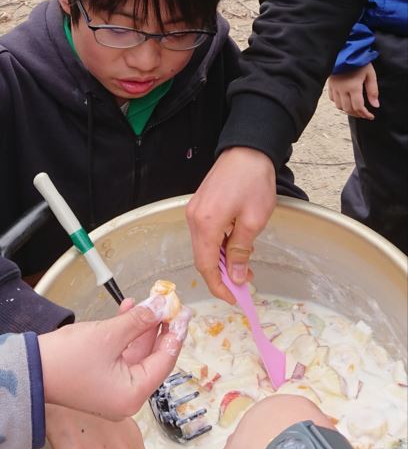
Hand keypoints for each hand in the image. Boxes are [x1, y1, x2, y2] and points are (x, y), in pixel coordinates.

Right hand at [38, 300, 189, 418]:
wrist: (28, 370)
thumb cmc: (66, 359)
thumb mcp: (108, 335)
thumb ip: (139, 321)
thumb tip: (161, 306)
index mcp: (133, 395)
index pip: (164, 360)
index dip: (175, 332)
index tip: (183, 311)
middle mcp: (126, 396)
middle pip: (152, 357)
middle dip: (160, 327)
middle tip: (169, 303)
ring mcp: (112, 388)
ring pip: (137, 353)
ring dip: (142, 326)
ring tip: (149, 301)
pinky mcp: (100, 378)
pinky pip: (121, 354)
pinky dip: (126, 333)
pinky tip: (128, 310)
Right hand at [186, 148, 275, 303]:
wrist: (247, 150)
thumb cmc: (253, 181)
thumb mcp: (253, 220)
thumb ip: (240, 250)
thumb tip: (234, 276)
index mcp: (206, 223)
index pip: (205, 265)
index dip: (218, 286)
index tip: (234, 298)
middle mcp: (194, 218)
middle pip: (202, 257)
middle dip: (221, 274)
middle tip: (244, 283)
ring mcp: (194, 210)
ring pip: (203, 246)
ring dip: (221, 260)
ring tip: (243, 265)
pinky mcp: (199, 205)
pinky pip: (205, 233)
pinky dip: (218, 245)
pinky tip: (235, 246)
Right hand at [327, 63, 378, 119]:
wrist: (345, 51)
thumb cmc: (359, 62)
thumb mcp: (370, 74)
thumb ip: (373, 91)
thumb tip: (375, 105)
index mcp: (353, 87)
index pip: (358, 107)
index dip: (365, 114)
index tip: (370, 116)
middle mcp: (342, 89)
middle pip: (348, 109)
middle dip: (357, 114)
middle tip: (364, 114)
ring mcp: (334, 87)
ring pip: (339, 106)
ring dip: (348, 110)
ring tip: (355, 109)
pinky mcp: (330, 84)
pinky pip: (332, 99)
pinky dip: (339, 103)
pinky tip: (345, 101)